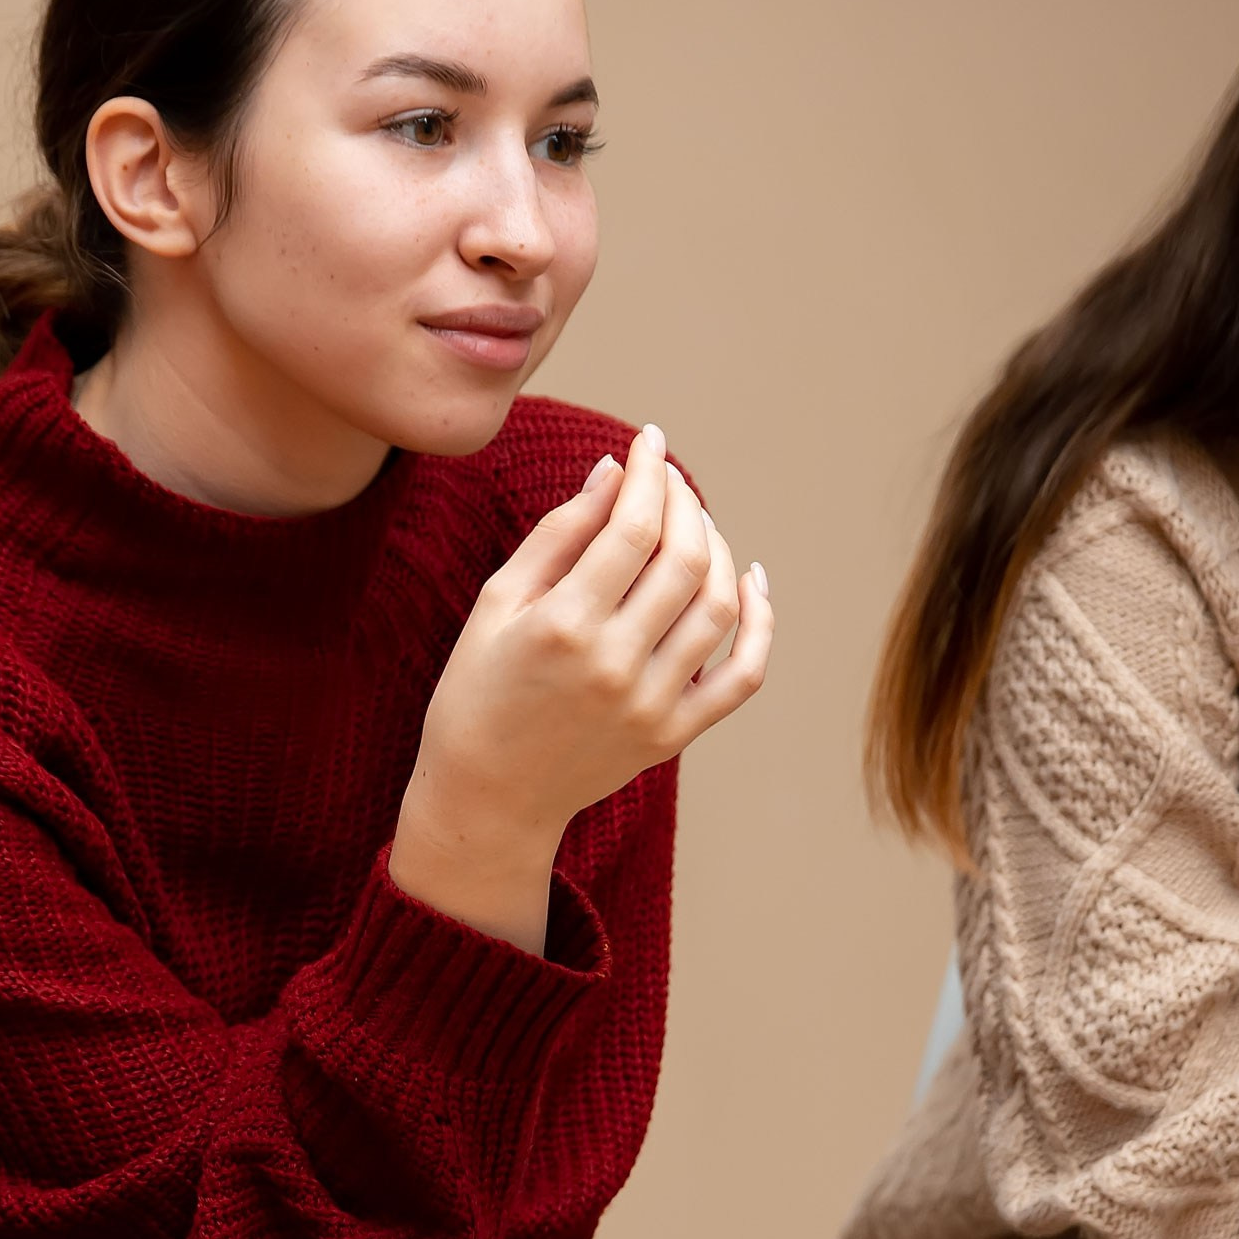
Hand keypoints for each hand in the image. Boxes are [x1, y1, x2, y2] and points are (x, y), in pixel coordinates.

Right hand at [389, 425, 771, 949]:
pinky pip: (743, 675)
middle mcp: (614, 666)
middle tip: (669, 480)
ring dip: (719, 549)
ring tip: (695, 525)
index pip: (633, 529)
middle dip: (685, 502)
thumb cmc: (478, 691)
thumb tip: (615, 471)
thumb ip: (559, 534)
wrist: (488, 797)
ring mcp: (651, 705)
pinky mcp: (673, 735)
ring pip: (719, 606)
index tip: (650, 441)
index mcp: (563, 627)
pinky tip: (752, 582)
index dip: (650, 474)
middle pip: (685, 559)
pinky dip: (761, 624)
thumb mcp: (497, 605)